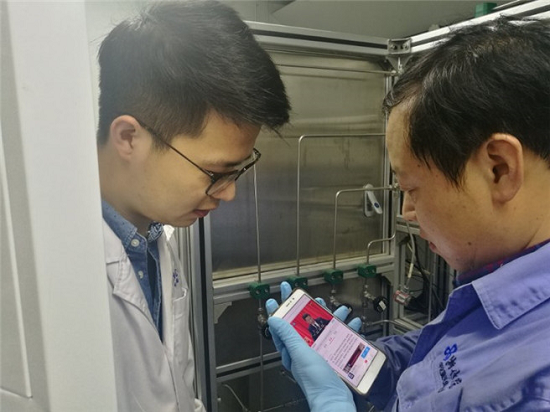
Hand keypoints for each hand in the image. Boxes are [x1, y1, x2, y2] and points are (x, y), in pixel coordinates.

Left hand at [266, 282, 355, 411]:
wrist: (336, 400)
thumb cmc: (315, 381)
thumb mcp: (301, 353)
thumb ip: (288, 336)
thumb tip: (273, 319)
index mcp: (293, 349)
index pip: (282, 326)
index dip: (279, 310)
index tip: (275, 297)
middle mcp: (306, 350)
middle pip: (305, 324)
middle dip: (308, 308)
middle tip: (307, 294)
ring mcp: (321, 353)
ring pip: (324, 329)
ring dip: (331, 317)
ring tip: (340, 308)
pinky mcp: (334, 357)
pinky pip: (340, 339)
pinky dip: (347, 330)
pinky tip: (354, 323)